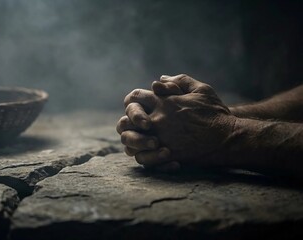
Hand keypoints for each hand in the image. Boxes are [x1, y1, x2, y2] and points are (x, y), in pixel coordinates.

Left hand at [118, 74, 236, 167]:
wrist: (227, 138)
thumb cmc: (215, 113)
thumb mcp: (201, 89)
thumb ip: (179, 81)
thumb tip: (159, 80)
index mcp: (163, 102)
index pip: (135, 97)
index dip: (133, 101)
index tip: (138, 106)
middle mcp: (158, 119)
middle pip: (126, 119)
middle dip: (127, 122)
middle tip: (135, 126)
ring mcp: (160, 138)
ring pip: (130, 141)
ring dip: (131, 141)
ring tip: (139, 141)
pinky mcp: (166, 155)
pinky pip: (143, 158)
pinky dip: (142, 156)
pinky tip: (148, 153)